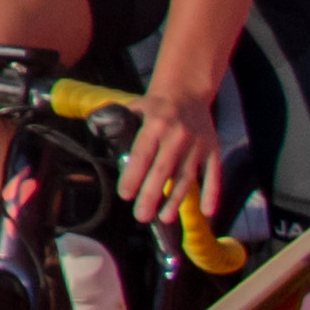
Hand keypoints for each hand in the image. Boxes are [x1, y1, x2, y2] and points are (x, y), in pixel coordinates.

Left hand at [125, 71, 229, 238]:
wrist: (188, 91)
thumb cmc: (155, 105)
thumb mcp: (133, 108)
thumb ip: (117, 124)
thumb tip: (95, 133)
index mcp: (154, 125)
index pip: (141, 154)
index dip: (133, 176)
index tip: (125, 195)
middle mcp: (177, 136)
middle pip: (163, 170)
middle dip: (151, 195)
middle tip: (141, 215)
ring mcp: (198, 145)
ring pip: (187, 177)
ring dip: (176, 200)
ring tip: (165, 218)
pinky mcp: (214, 150)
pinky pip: (214, 175)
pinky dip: (212, 194)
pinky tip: (207, 212)